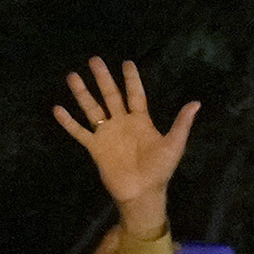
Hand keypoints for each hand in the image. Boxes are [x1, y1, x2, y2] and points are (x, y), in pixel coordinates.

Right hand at [51, 56, 199, 226]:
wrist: (143, 192)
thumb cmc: (160, 169)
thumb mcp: (174, 144)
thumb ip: (181, 123)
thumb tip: (196, 103)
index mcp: (140, 120)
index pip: (135, 94)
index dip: (131, 79)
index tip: (126, 63)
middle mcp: (122, 123)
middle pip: (110, 95)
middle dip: (103, 78)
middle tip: (94, 60)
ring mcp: (107, 134)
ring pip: (92, 109)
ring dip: (83, 93)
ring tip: (72, 76)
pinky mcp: (95, 147)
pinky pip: (79, 132)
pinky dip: (68, 122)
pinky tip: (58, 109)